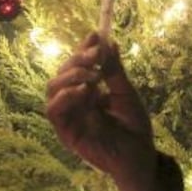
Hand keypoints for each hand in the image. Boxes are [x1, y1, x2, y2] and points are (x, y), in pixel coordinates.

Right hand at [46, 32, 157, 190]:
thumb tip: (110, 43)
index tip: (95, 36)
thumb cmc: (134, 126)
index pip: (77, 64)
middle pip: (62, 73)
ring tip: (92, 75)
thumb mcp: (126, 93)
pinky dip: (65, 97)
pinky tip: (83, 91)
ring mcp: (68, 116)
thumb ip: (115, 71)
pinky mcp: (65, 132)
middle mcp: (74, 101)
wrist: (140, 154)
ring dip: (70, 76)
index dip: (83, 49)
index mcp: (87, 90)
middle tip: (96, 56)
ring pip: (52, 88)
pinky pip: (53, 111)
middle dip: (77, 59)